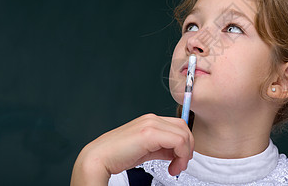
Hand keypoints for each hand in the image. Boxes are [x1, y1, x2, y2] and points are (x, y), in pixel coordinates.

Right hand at [70, 114, 193, 185]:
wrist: (99, 158)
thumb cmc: (118, 156)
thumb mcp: (146, 150)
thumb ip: (162, 148)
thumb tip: (176, 153)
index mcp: (151, 121)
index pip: (179, 125)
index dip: (186, 142)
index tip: (181, 159)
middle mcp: (152, 119)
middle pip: (184, 127)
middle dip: (188, 147)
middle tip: (181, 164)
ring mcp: (151, 124)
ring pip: (183, 134)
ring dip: (185, 154)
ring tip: (176, 168)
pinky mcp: (149, 133)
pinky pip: (178, 141)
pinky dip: (181, 155)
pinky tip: (173, 167)